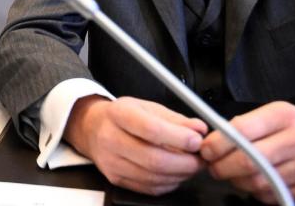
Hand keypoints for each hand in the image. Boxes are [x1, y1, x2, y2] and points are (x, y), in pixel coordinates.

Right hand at [64, 95, 206, 195]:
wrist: (94, 128)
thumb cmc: (123, 116)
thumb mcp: (147, 107)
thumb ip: (176, 119)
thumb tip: (199, 130)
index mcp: (119, 114)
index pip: (150, 129)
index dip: (178, 137)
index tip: (196, 140)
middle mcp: (111, 138)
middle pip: (153, 159)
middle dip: (184, 162)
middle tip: (200, 158)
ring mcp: (112, 162)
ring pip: (154, 177)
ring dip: (180, 174)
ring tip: (191, 164)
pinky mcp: (116, 179)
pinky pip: (150, 188)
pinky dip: (169, 182)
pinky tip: (175, 172)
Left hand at [200, 102, 294, 203]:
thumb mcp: (275, 113)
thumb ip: (246, 124)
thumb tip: (214, 140)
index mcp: (283, 116)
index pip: (242, 130)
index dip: (218, 143)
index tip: (206, 149)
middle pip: (248, 161)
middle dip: (222, 167)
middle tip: (212, 166)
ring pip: (258, 182)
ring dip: (236, 181)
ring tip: (231, 173)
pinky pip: (272, 196)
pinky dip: (256, 192)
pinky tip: (253, 182)